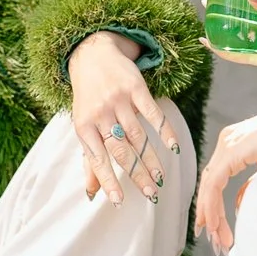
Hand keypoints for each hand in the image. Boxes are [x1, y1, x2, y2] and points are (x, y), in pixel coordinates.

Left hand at [69, 32, 180, 204]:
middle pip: (122, 150)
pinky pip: (153, 113)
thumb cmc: (88, 98)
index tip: (120, 201)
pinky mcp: (135, 88)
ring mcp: (118, 100)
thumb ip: (89, 160)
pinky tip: (173, 146)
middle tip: (151, 194)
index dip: (108, 181)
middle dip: (137, 175)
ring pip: (138, 136)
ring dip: (152, 159)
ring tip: (161, 177)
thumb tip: (91, 194)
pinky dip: (165, 130)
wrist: (91, 55)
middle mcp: (100, 115)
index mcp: (84, 127)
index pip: (97, 159)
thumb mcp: (83, 127)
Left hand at [194, 98, 256, 255]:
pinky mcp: (233, 151)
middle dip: (208, 214)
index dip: (210, 204)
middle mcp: (227, 141)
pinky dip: (212, 205)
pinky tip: (216, 223)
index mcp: (235, 143)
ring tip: (217, 240)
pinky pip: (215, 183)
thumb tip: (237, 205)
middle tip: (213, 240)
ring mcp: (228, 144)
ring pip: (209, 185)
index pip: (214, 178)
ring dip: (211, 215)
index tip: (212, 228)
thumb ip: (252, 184)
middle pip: (209, 183)